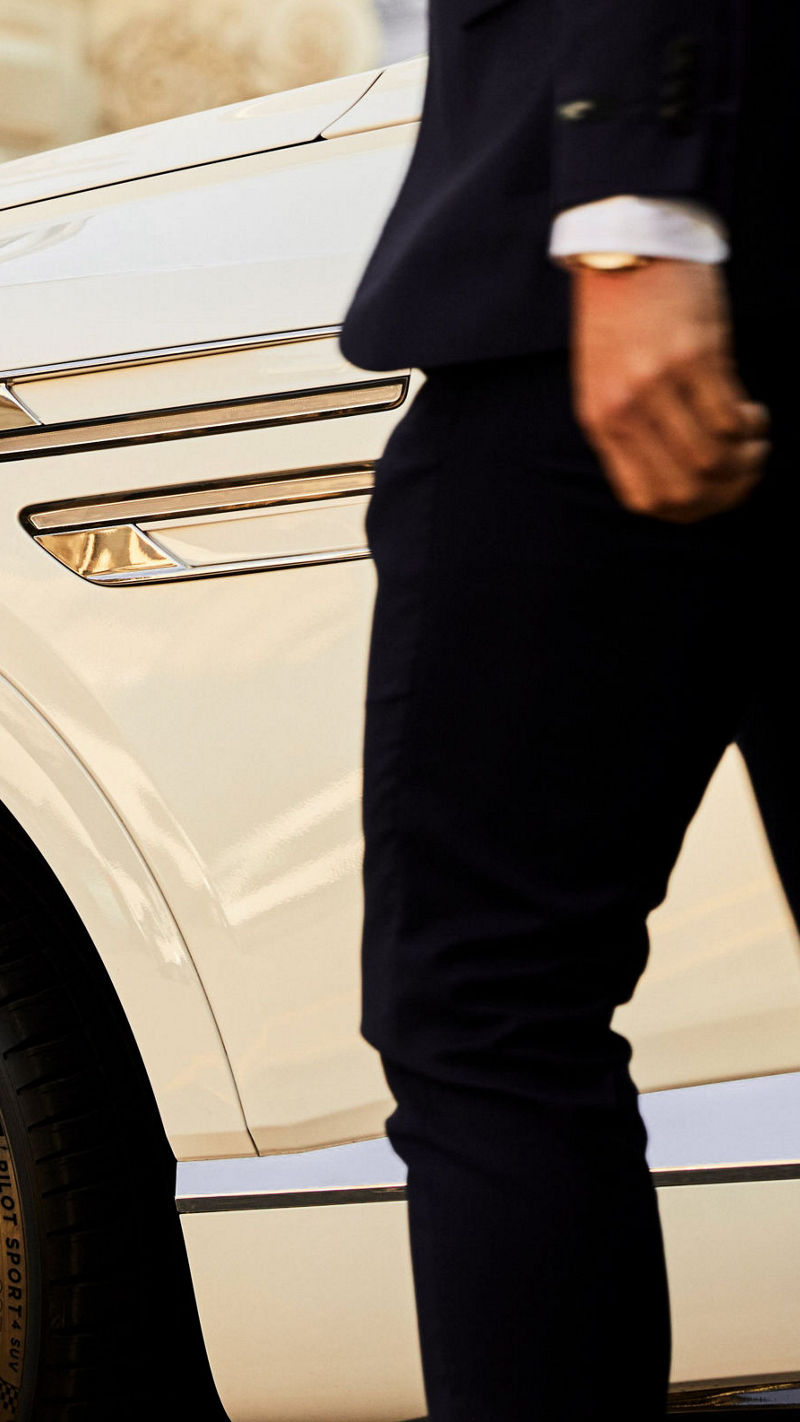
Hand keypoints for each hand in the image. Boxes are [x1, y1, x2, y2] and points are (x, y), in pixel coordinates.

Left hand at [570, 259, 769, 522]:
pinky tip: (753, 410)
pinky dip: (749, 425)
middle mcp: (625, 410)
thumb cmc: (620, 315)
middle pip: (685, 489)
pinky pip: (729, 418)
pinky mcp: (694, 355)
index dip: (688, 510)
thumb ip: (630, 427)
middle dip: (727, 491)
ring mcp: (659, 385)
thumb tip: (677, 476)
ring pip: (712, 459)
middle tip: (745, 467)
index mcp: (601, 422)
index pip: (645, 499)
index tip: (712, 492)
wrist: (627, 245)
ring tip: (752, 436)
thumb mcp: (605, 380)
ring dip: (745, 459)